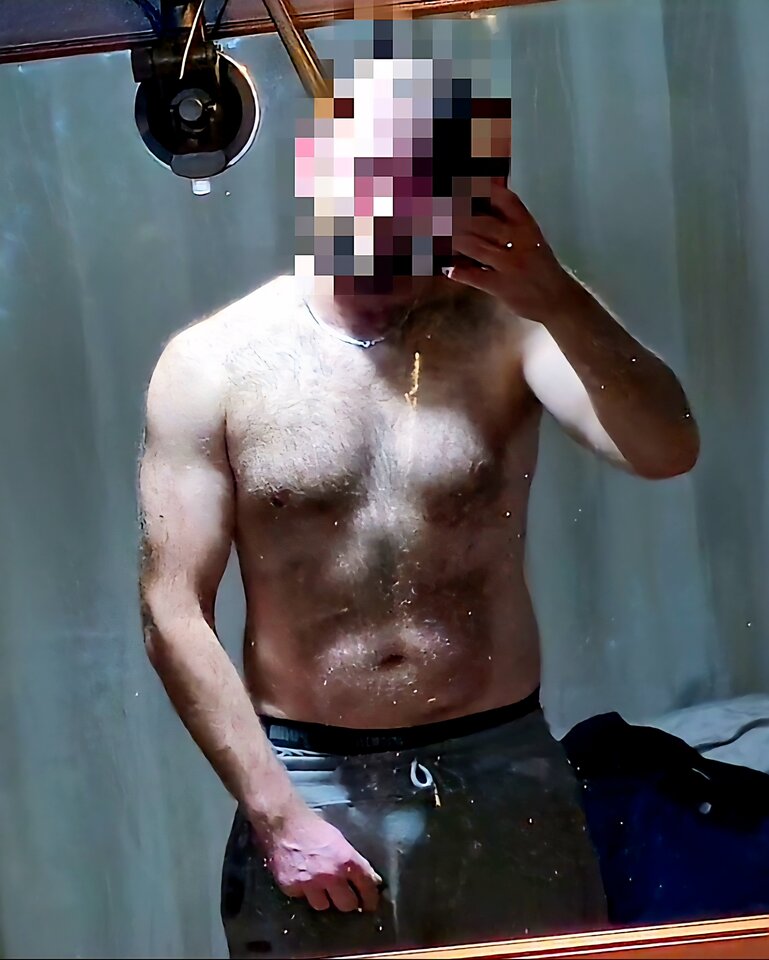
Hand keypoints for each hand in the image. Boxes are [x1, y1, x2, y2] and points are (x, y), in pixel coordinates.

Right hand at [260, 809, 382, 912]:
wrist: (285, 823)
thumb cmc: (314, 828)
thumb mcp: (340, 840)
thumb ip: (353, 861)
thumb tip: (369, 879)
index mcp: (347, 860)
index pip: (367, 887)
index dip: (370, 898)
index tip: (370, 904)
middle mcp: (330, 875)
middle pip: (347, 905)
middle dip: (347, 902)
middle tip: (344, 897)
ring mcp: (310, 884)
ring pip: (323, 906)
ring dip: (324, 899)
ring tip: (320, 887)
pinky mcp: (292, 888)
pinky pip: (303, 899)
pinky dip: (304, 892)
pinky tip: (302, 879)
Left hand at [448, 183, 577, 322]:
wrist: (558, 300)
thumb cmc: (542, 269)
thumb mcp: (532, 241)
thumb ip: (511, 226)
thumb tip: (484, 210)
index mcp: (527, 227)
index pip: (506, 200)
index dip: (483, 190)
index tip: (465, 185)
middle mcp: (518, 241)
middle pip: (482, 222)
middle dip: (457, 217)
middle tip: (438, 213)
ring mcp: (509, 264)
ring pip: (474, 246)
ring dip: (453, 241)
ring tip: (438, 235)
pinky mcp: (501, 285)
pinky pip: (474, 276)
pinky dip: (458, 271)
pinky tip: (447, 268)